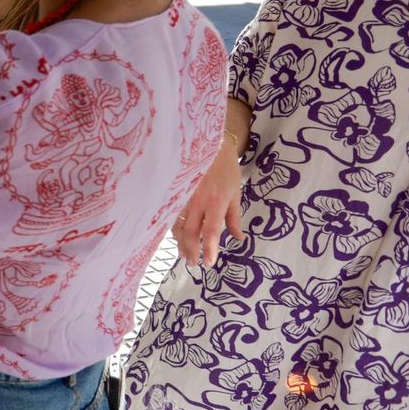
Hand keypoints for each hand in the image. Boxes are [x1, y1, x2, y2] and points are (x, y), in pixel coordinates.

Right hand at [174, 142, 244, 265]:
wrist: (208, 145)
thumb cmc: (226, 170)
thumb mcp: (235, 193)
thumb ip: (234, 217)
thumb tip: (238, 238)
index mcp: (215, 202)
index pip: (211, 231)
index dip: (209, 248)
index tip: (208, 263)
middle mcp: (197, 202)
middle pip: (191, 232)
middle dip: (191, 250)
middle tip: (193, 264)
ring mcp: (183, 197)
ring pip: (177, 225)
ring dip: (180, 243)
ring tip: (183, 255)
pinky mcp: (174, 193)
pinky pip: (171, 215)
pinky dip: (173, 229)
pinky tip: (175, 237)